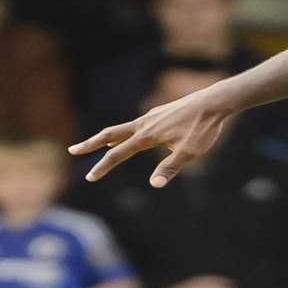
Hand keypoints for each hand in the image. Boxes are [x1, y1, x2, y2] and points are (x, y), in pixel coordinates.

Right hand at [71, 84, 233, 186]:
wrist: (214, 102)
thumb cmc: (203, 129)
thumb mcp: (189, 153)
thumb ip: (170, 168)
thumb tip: (154, 185)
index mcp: (147, 136)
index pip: (118, 155)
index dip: (103, 167)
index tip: (90, 177)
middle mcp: (144, 124)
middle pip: (110, 134)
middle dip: (91, 144)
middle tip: (73, 150)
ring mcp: (151, 116)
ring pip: (123, 127)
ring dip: (108, 137)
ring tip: (100, 145)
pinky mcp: (160, 113)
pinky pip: (138, 124)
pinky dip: (128, 132)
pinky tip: (134, 135)